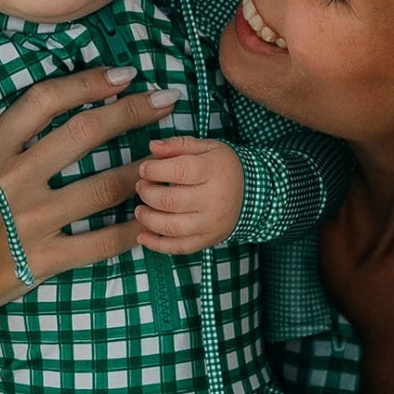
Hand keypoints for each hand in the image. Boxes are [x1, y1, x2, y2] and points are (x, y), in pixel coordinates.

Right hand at [0, 68, 178, 281]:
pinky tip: (149, 219)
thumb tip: (40, 107)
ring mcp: (28, 221)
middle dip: (131, 112)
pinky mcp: (40, 260)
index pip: (44, 102)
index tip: (124, 74)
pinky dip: (130, 230)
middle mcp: (12, 180)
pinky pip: (98, 243)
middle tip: (166, 101)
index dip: (87, 83)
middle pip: (83, 134)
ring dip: (141, 168)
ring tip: (168, 159)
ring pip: (102, 187)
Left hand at [135, 136, 244, 254]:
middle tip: (141, 187)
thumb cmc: (222, 167)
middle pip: (171, 200)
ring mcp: (212, 223)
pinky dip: (157, 245)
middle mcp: (215, 199)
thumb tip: (152, 146)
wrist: (254, 193)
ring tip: (140, 210)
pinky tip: (143, 236)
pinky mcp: (209, 239)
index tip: (144, 169)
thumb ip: (178, 145)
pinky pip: (179, 247)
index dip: (154, 170)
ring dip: (148, 219)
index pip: (179, 171)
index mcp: (215, 171)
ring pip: (172, 226)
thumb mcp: (206, 148)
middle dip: (147, 193)